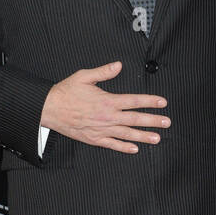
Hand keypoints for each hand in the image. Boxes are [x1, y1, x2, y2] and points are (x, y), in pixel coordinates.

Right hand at [40, 61, 170, 153]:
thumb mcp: (84, 76)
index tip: (162, 102)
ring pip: (127, 134)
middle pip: (135, 119)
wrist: (49, 109)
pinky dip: (124, 148)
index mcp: (107, 101)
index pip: (134, 101)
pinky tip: (134, 149)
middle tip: (166, 122)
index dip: (150, 101)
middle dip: (153, 121)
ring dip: (144, 136)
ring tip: (157, 138)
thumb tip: (118, 65)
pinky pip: (112, 144)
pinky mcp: (94, 138)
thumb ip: (103, 72)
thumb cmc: (65, 92)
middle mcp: (107, 117)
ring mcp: (101, 129)